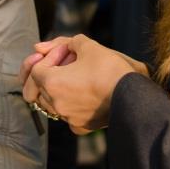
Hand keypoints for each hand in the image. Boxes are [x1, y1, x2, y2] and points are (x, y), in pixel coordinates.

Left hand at [20, 35, 148, 134]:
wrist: (134, 95)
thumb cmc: (110, 68)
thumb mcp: (88, 46)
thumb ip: (63, 42)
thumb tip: (40, 48)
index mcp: (53, 83)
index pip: (35, 70)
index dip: (49, 57)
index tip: (67, 52)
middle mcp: (56, 103)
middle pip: (39, 88)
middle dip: (47, 74)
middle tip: (62, 64)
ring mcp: (68, 117)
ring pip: (50, 103)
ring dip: (56, 89)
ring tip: (73, 76)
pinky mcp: (81, 126)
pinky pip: (67, 115)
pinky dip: (69, 104)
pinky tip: (81, 93)